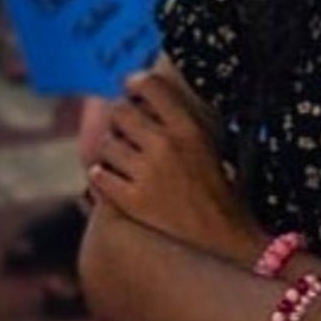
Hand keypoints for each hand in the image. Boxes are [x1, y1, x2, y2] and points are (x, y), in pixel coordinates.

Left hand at [85, 70, 253, 257]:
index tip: (129, 85)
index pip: (150, 86)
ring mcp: (147, 174)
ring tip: (121, 156)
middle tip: (123, 126)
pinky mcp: (132, 201)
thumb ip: (183, 116)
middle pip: (121, 111)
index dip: (134, 82)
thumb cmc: (218, 189)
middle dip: (119, 117)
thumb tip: (152, 91)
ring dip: (111, 148)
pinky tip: (112, 176)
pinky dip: (102, 175)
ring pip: (107, 144)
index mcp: (189, 128)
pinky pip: (100, 176)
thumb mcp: (210, 142)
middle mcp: (166, 146)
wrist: (221, 238)